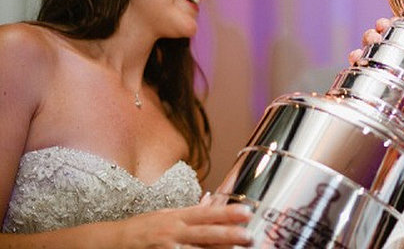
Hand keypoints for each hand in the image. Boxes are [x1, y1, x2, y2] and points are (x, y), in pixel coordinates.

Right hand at [118, 203, 252, 247]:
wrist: (112, 242)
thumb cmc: (141, 228)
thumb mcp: (166, 215)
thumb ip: (190, 212)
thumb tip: (210, 201)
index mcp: (178, 217)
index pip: (207, 214)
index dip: (227, 213)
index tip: (246, 212)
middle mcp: (174, 231)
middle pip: (205, 233)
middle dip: (228, 234)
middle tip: (248, 235)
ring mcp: (167, 248)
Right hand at [349, 17, 403, 64]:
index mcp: (403, 42)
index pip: (394, 27)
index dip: (390, 22)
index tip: (389, 22)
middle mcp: (387, 49)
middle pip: (378, 33)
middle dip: (376, 30)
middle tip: (379, 32)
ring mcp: (376, 61)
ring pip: (367, 45)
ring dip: (366, 41)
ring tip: (370, 43)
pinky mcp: (367, 73)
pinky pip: (357, 63)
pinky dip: (354, 58)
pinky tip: (354, 59)